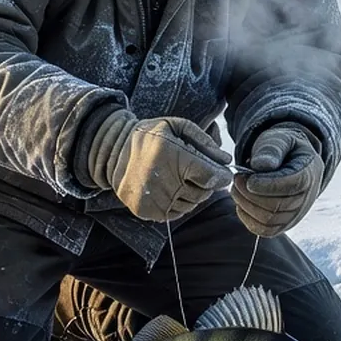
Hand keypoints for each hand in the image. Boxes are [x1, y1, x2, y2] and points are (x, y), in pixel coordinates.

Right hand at [89, 111, 232, 222]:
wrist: (114, 150)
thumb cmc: (151, 137)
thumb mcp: (177, 126)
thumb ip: (204, 141)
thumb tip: (225, 160)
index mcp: (172, 155)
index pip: (210, 176)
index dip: (221, 177)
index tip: (222, 174)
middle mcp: (162, 180)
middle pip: (202, 193)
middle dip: (205, 184)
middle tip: (196, 172)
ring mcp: (153, 198)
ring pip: (190, 205)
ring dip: (191, 194)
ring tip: (180, 179)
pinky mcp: (146, 210)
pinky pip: (175, 213)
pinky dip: (177, 203)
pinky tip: (169, 189)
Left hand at [231, 123, 324, 236]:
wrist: (291, 162)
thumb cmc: (283, 149)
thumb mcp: (280, 139)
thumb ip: (272, 148)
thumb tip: (260, 165)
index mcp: (309, 172)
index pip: (293, 184)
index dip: (268, 184)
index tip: (247, 179)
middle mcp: (306, 198)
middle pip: (276, 205)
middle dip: (250, 194)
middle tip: (236, 179)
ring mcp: (295, 215)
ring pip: (268, 219)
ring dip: (246, 204)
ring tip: (236, 188)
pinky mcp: (283, 225)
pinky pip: (263, 230)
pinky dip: (248, 218)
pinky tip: (241, 202)